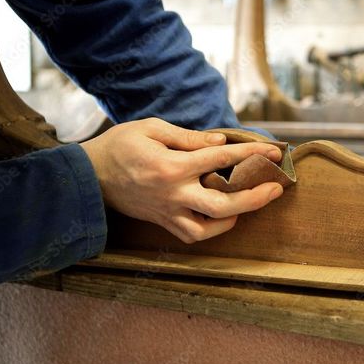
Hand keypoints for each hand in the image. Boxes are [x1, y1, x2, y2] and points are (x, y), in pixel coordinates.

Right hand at [80, 118, 283, 242]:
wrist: (87, 175)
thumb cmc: (120, 145)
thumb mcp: (152, 128)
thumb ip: (190, 137)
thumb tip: (222, 142)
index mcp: (172, 166)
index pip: (221, 160)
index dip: (252, 156)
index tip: (274, 153)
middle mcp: (173, 194)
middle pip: (223, 205)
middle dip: (255, 198)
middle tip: (276, 189)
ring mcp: (167, 212)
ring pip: (208, 228)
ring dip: (235, 219)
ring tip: (251, 205)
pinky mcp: (161, 222)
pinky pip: (191, 234)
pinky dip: (211, 230)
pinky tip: (224, 218)